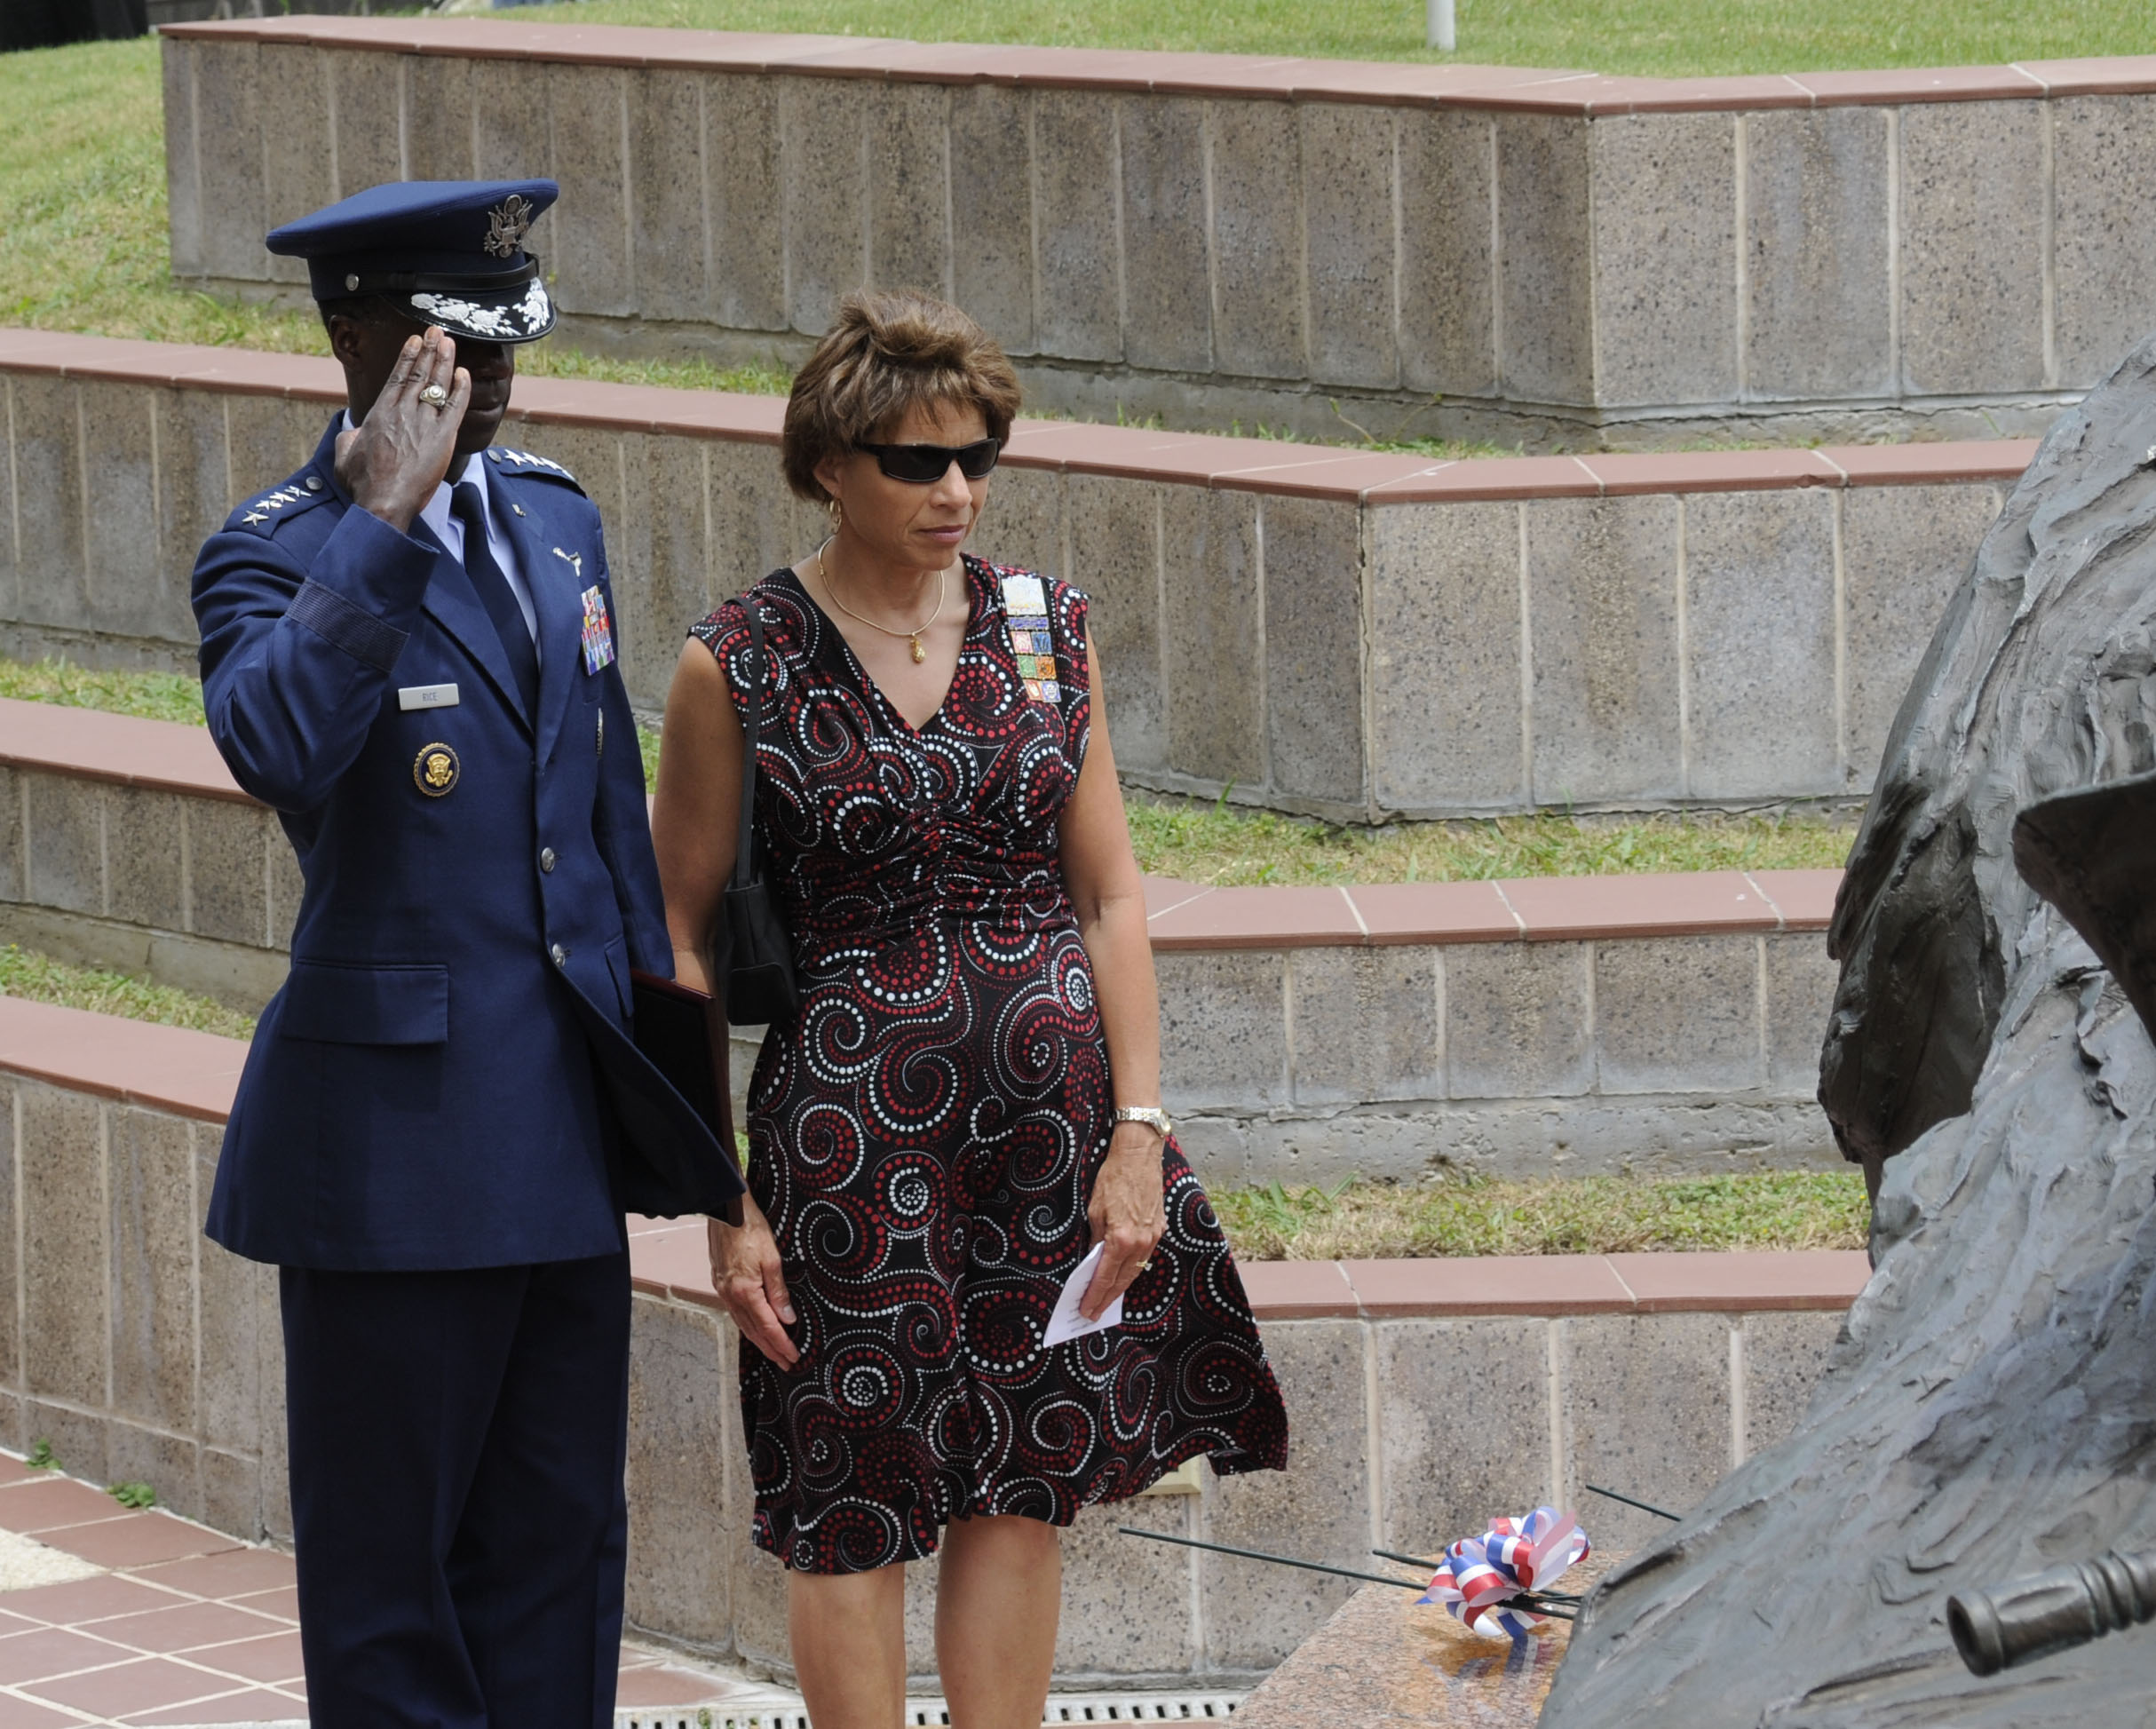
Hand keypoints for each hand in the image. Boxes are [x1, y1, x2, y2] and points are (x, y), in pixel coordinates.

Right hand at [334, 325, 470, 533]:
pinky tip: (464, 373)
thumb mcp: (344, 455)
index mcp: (380, 413)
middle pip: (419, 374)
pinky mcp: (442, 438)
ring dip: (444, 361)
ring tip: (449, 341)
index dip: (408, 357)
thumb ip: (350, 438)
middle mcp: (402, 412)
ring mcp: (423, 423)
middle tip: (437, 331)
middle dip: (429, 350)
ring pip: (436, 385)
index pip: (397, 378)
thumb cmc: (362, 483)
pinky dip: (461, 389)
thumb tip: (353, 434)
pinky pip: (455, 407)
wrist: (382, 502)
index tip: (415, 342)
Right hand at [708, 1198, 798, 1366]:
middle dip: (771, 1349)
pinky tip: (755, 1328)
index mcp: (745, 1291)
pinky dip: (748, 1325)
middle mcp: (731, 1295)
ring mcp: (723, 1290)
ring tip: (773, 1351)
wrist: (726, 1210)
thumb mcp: (772, 1258)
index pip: (767, 1326)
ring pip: (743, 1324)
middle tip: (786, 1363)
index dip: (781, 1343)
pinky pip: (736, 1312)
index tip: (793, 1356)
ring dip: (759, 1340)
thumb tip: (788, 1318)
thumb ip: (778, 1291)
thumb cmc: (750, 1229)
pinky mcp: (720, 1283)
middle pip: (754, 1331)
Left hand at [1080, 1122, 1166, 1319]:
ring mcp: (1152, 1238)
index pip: (1105, 1277)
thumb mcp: (1094, 1210)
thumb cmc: (1113, 1179)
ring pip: (1135, 1272)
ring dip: (1120, 1289)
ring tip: (1106, 1302)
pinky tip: (1123, 1277)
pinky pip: (1144, 1258)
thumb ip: (1095, 1239)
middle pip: (1122, 1281)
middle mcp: (1140, 1243)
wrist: (1139, 1157)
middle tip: (1093, 1314)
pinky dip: (1131, 1270)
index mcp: (1121, 1239)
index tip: (1085, 1310)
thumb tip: (1093, 1260)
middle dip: (1106, 1299)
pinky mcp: (1158, 1230)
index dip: (1094, 1296)